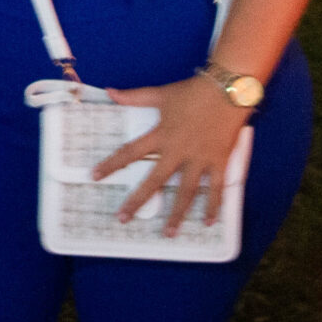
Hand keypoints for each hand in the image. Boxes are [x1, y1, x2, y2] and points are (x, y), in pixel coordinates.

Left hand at [95, 74, 251, 235]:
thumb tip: (109, 92)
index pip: (130, 152)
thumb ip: (134, 97)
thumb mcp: (160, 94)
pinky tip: (209, 222)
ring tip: (168, 233)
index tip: (95, 177)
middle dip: (137, 200)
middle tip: (123, 218)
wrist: (227, 88)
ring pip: (186, 192)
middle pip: (154, 180)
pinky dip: (214, 206)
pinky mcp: (219, 161)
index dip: (112, 164)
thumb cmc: (192, 92)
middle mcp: (178, 150)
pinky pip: (217, 188)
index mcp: (161, 135)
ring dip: (177, 214)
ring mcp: (199, 158)